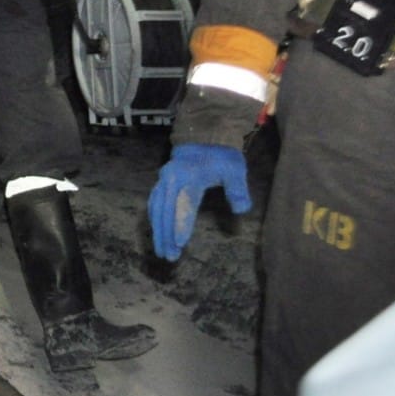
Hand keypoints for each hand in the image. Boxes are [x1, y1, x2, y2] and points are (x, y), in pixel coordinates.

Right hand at [148, 143, 251, 260]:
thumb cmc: (221, 157)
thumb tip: (241, 210)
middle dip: (166, 235)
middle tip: (169, 257)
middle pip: (165, 210)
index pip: (184, 203)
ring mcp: (163, 181)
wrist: (203, 138)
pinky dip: (155, 221)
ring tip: (162, 252)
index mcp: (189, 175)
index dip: (181, 223)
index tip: (179, 243)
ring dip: (158, 231)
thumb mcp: (234, 169)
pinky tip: (158, 235)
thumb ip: (238, 189)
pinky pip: (154, 205)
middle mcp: (171, 178)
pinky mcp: (161, 184)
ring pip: (156, 209)